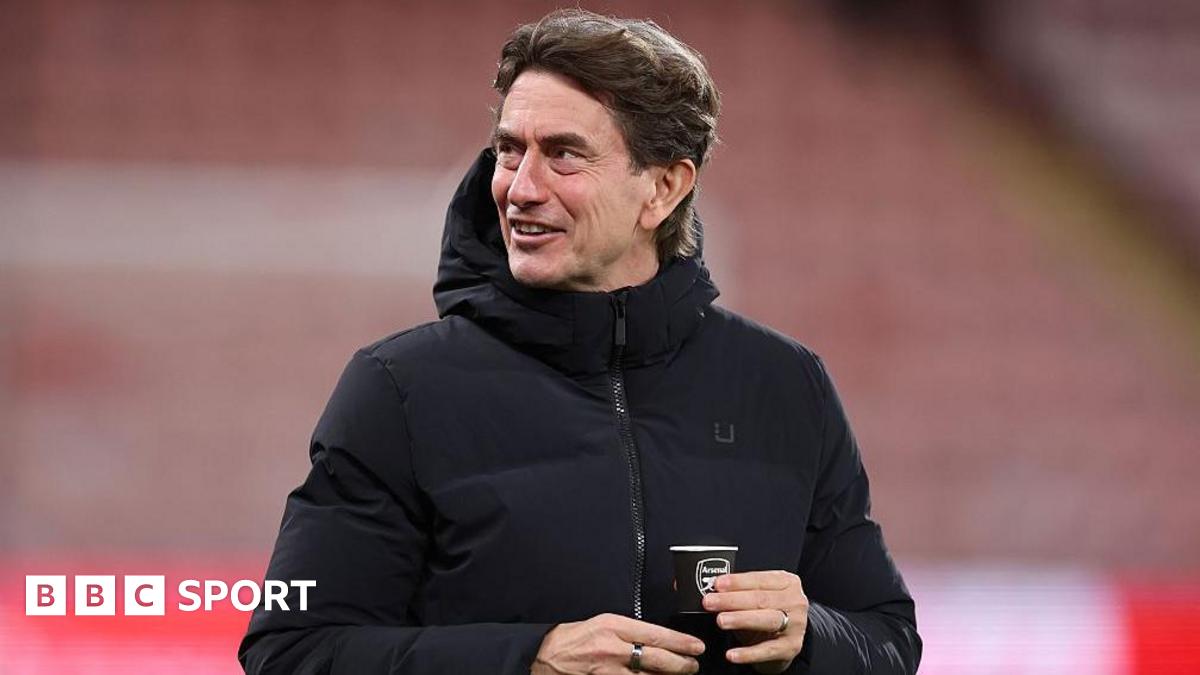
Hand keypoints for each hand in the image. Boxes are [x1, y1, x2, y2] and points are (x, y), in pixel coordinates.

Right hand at [531, 612, 704, 673]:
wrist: (544, 656)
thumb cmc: (574, 638)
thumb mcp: (602, 623)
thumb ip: (629, 632)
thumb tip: (657, 640)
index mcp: (614, 626)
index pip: (656, 634)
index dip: (680, 643)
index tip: (696, 646)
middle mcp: (613, 649)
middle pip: (657, 660)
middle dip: (681, 664)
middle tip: (693, 665)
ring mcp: (608, 671)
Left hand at [702, 571, 808, 673]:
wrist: (785, 639)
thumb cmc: (767, 612)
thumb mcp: (758, 596)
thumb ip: (740, 591)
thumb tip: (714, 589)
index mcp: (787, 582)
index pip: (760, 579)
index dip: (737, 582)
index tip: (717, 584)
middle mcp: (795, 602)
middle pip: (761, 599)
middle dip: (732, 600)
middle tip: (710, 602)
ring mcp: (796, 625)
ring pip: (766, 620)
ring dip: (740, 619)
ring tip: (721, 620)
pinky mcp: (791, 647)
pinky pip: (767, 650)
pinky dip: (748, 653)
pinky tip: (732, 654)